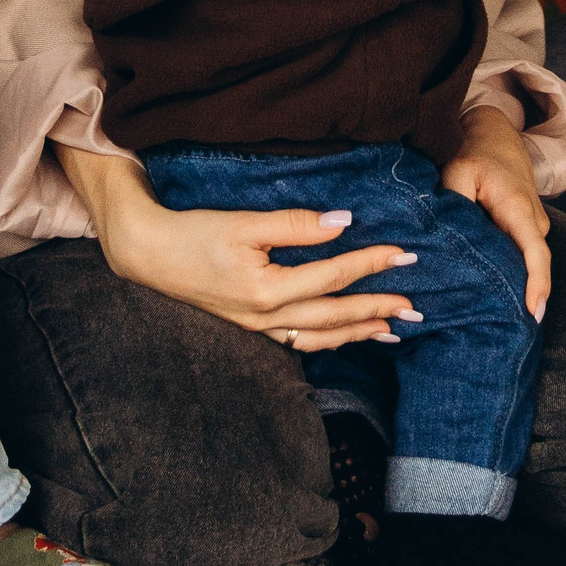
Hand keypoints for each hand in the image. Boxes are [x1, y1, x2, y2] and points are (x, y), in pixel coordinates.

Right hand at [69, 150, 420, 352]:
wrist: (149, 256)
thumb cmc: (194, 234)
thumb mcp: (243, 222)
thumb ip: (293, 224)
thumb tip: (342, 222)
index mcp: (267, 290)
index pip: (333, 276)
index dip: (371, 263)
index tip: (404, 253)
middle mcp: (266, 318)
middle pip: (334, 316)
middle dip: (378, 309)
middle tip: (416, 305)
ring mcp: (258, 328)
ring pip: (320, 338)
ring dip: (359, 332)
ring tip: (393, 329)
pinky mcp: (251, 328)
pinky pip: (301, 342)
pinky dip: (330, 340)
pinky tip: (346, 336)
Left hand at [440, 108, 551, 321]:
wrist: (495, 133)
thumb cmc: (474, 151)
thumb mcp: (458, 169)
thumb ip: (453, 202)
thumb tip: (445, 237)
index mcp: (519, 209)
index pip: (535, 253)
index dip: (537, 284)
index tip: (533, 312)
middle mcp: (533, 223)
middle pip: (531, 267)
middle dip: (521, 299)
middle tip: (501, 332)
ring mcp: (533, 227)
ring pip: (525, 263)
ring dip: (513, 287)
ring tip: (492, 321)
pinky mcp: (525, 231)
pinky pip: (521, 257)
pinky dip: (509, 274)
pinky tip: (491, 296)